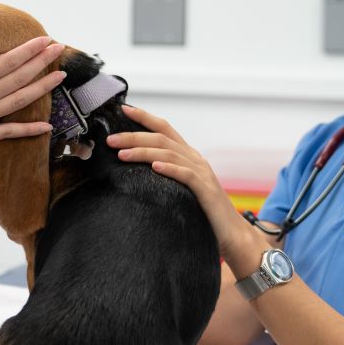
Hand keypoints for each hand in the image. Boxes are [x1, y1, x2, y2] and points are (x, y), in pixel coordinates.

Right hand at [0, 34, 64, 162]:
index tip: (45, 39)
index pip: (8, 60)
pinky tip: (46, 126)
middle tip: (59, 49)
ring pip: (19, 101)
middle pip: (19, 77)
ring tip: (60, 78)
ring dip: (42, 88)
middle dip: (41, 62)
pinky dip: (29, 130)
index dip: (29, 50)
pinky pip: (9, 133)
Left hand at [108, 105, 256, 263]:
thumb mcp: (180, 188)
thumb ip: (164, 174)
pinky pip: (186, 175)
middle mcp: (195, 159)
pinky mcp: (206, 190)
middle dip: (134, 136)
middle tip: (111, 140)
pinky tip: (154, 168)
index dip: (145, 117)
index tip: (124, 109)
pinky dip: (170, 169)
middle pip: (161, 139)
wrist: (232, 235)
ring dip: (143, 152)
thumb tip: (134, 169)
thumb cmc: (202, 213)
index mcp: (188, 156)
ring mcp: (202, 173)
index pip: (165, 129)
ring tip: (122, 154)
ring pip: (169, 154)